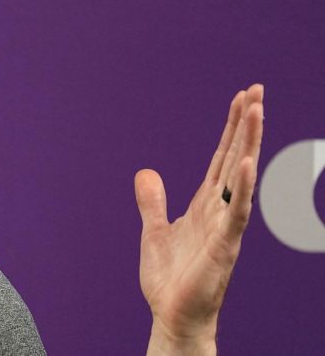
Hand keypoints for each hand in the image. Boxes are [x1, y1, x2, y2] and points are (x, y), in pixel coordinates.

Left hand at [135, 85, 263, 352]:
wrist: (173, 315)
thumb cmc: (171, 278)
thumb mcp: (155, 230)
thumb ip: (153, 201)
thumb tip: (146, 172)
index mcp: (205, 204)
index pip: (221, 156)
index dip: (231, 128)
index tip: (242, 97)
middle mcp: (220, 210)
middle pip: (235, 157)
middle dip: (245, 124)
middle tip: (257, 89)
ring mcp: (225, 226)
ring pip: (241, 177)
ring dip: (248, 143)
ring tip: (257, 110)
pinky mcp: (223, 246)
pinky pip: (236, 213)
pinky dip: (240, 187)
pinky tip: (244, 162)